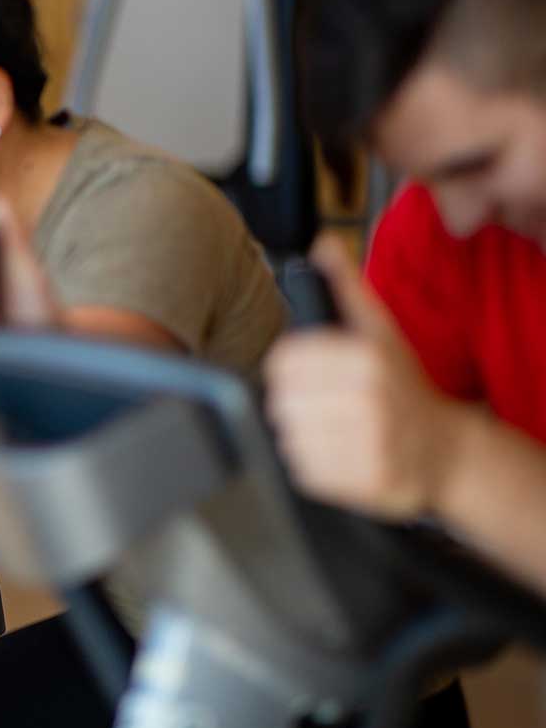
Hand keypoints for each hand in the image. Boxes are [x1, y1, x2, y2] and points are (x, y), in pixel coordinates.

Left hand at [264, 236, 466, 519]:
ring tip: (333, 428)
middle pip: (282, 401)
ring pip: (290, 437)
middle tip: (323, 404)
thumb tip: (322, 244)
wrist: (445, 450)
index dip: (288, 368)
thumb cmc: (404, 387)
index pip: (283, 361)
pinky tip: (340, 452)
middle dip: (296, 402)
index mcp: (366, 360)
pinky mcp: (364, 483)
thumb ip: (345, 287)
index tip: (306, 374)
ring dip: (303, 434)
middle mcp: (369, 402)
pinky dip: (313, 463)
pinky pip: (304, 470)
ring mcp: (369, 446)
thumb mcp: (379, 331)